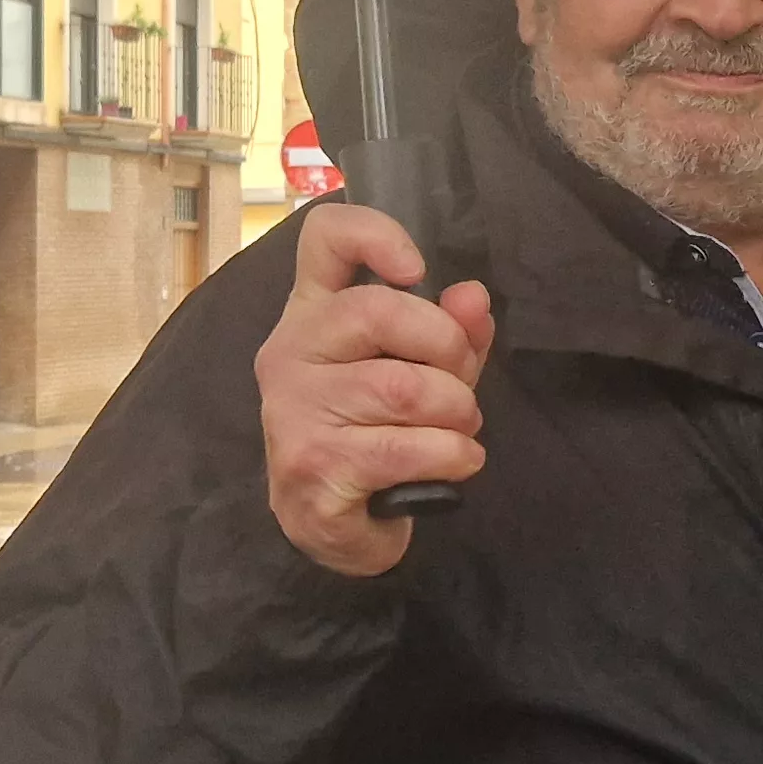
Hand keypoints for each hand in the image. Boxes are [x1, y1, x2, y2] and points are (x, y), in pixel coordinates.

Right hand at [253, 203, 497, 576]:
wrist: (334, 529)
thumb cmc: (378, 436)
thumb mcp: (423, 372)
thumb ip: (451, 332)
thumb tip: (473, 298)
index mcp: (313, 313)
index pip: (324, 238)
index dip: (375, 234)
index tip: (416, 270)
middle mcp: (290, 351)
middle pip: (377, 309)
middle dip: (447, 348)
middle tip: (461, 386)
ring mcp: (293, 410)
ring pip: (403, 387)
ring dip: (456, 413)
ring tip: (458, 431)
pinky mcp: (313, 466)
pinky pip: (407, 448)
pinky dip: (453, 456)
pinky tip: (454, 463)